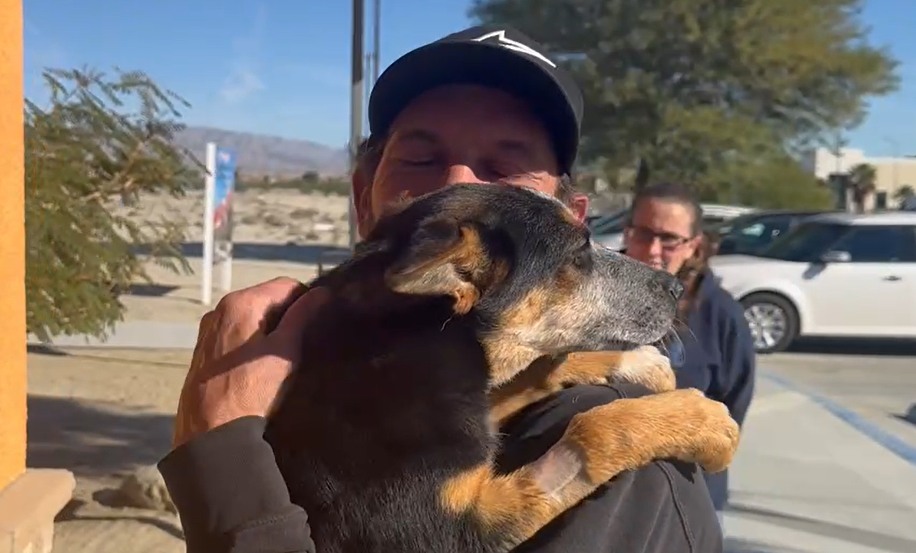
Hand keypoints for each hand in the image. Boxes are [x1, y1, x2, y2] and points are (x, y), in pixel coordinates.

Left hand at [172, 277, 329, 447]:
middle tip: (301, 344)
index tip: (315, 325)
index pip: (286, 285)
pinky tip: (257, 367)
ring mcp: (208, 330)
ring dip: (269, 330)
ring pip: (250, 318)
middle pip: (266, 299)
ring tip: (280, 359)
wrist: (211, 432)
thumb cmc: (252, 389)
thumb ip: (303, 316)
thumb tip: (322, 292)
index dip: (306, 301)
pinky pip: (235, 334)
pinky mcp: (202, 350)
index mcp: (240, 302)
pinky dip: (251, 342)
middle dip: (286, 316)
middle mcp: (219, 309)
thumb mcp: (285, 350)